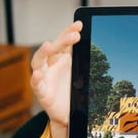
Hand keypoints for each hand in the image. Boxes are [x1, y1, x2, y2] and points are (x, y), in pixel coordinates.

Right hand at [30, 21, 80, 137]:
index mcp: (62, 58)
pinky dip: (36, 79)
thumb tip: (101, 48)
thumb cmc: (74, 91)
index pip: (64, 41)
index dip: (69, 32)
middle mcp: (51, 65)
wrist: (68, 113)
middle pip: (53, 48)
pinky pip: (36, 84)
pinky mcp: (42, 92)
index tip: (79, 25)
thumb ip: (87, 62)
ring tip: (48, 45)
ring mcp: (45, 77)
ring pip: (38, 62)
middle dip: (62, 40)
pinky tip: (37, 74)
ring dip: (42, 53)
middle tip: (75, 35)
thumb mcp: (82, 74)